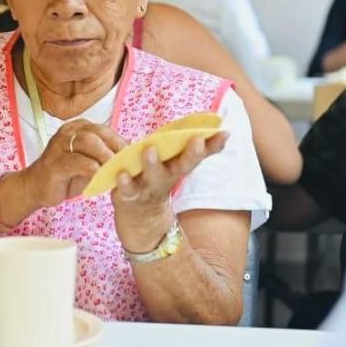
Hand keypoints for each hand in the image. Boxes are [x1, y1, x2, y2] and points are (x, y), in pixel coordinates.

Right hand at [19, 120, 126, 208]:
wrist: (36, 187)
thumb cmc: (66, 175)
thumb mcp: (89, 162)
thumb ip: (106, 157)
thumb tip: (132, 158)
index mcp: (78, 128)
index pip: (105, 130)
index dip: (121, 142)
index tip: (134, 157)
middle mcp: (68, 132)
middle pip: (98, 132)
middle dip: (116, 147)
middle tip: (129, 164)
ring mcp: (59, 145)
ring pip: (88, 142)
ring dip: (105, 156)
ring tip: (116, 170)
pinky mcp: (55, 162)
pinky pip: (77, 162)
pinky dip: (92, 169)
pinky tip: (100, 178)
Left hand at [111, 132, 227, 252]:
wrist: (141, 221)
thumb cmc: (153, 180)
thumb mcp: (166, 160)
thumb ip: (172, 142)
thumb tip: (188, 125)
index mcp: (178, 164)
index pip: (199, 153)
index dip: (212, 145)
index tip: (225, 133)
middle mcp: (168, 176)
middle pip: (183, 165)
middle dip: (192, 154)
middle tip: (197, 141)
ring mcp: (149, 187)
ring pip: (154, 176)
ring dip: (153, 164)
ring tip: (150, 149)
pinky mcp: (129, 196)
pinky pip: (127, 190)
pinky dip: (124, 182)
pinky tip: (121, 173)